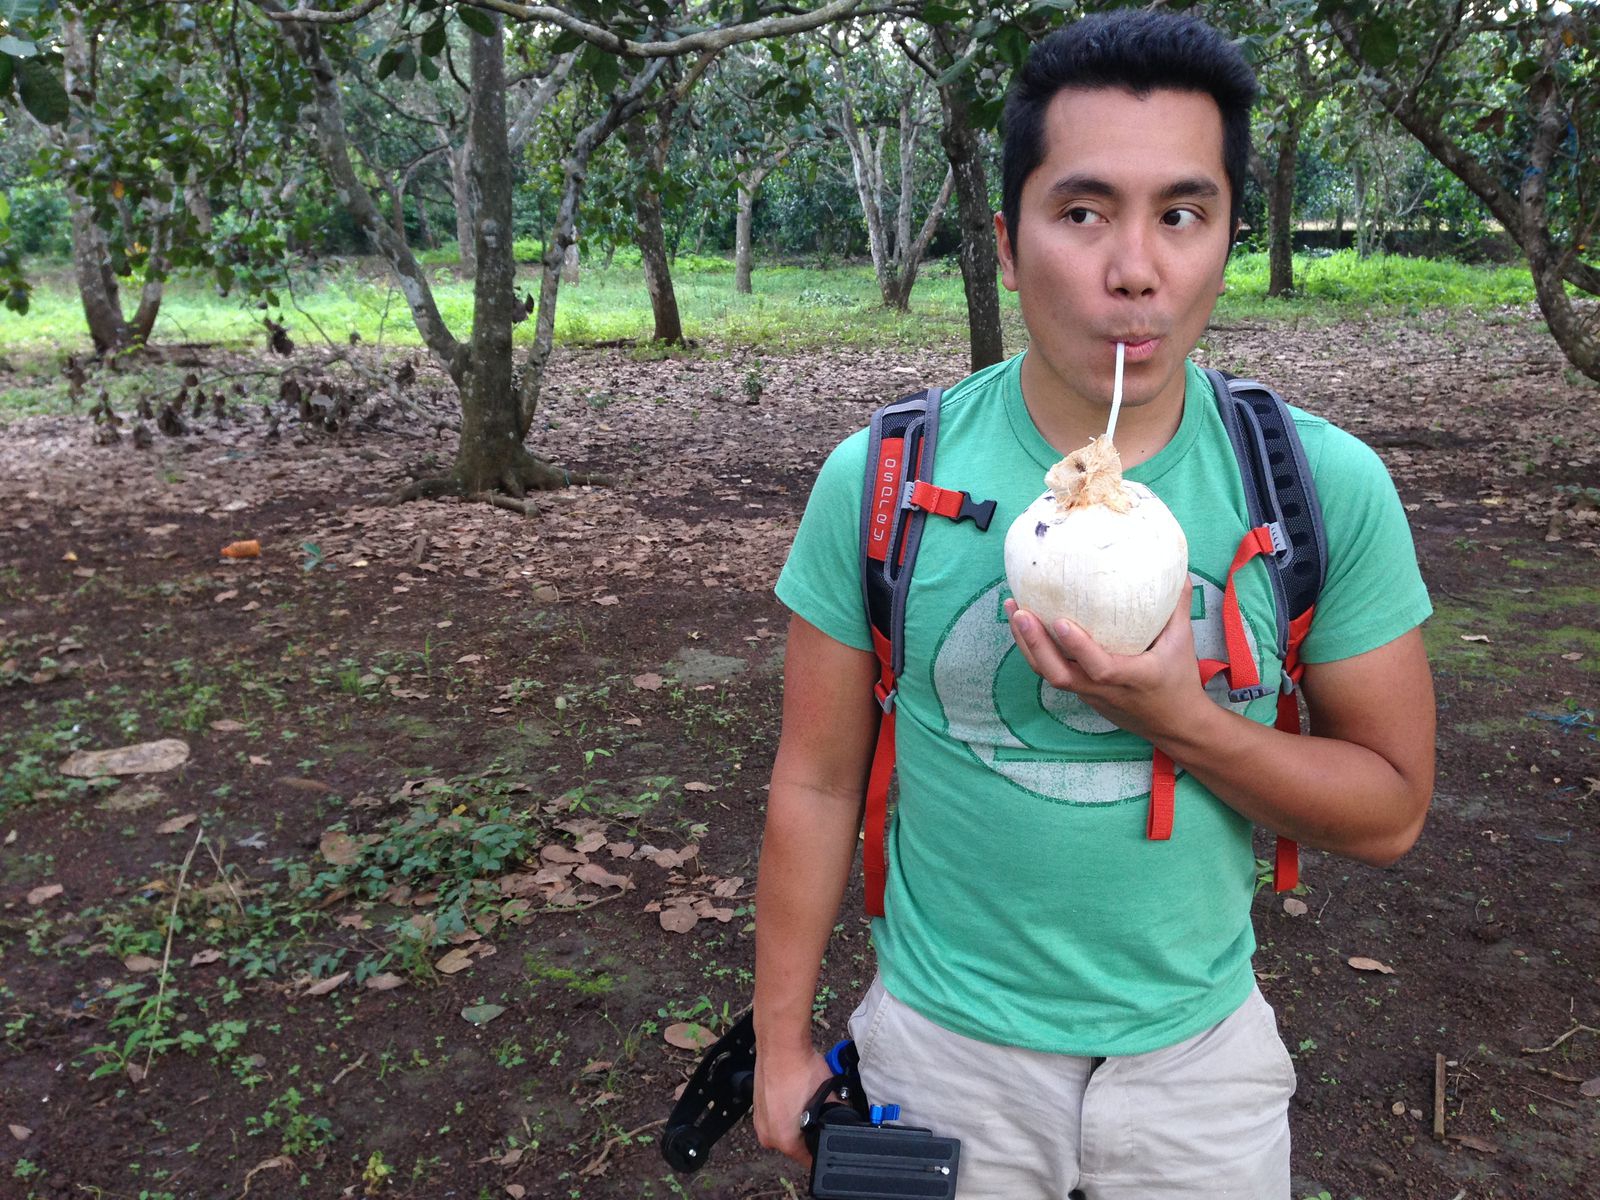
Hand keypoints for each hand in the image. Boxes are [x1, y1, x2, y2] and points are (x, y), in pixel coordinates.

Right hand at [754, 1045, 833, 1167]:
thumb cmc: (801, 1069)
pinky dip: (785, 1110)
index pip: (809, 1159)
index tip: (828, 1140)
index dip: (822, 1150)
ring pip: (784, 1130)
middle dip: (809, 1134)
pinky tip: (795, 1095)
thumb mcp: (830, 1096)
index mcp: (785, 1141)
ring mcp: (759, 1120)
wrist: (781, 1046)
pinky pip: (775, 1116)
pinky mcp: (757, 1106)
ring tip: (806, 1102)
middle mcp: (768, 1135)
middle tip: (820, 1115)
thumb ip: (840, 1115)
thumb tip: (849, 1119)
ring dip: (796, 1122)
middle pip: (795, 1145)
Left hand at [1005, 580, 1205, 744]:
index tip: (1060, 622)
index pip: (1100, 668)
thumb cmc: (1178, 683)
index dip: (1078, 647)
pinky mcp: (1081, 692)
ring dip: (1027, 644)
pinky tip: (1024, 624)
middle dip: (1035, 644)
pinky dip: (1035, 650)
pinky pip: (1052, 672)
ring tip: (1013, 609)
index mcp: (1131, 678)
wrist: (1173, 726)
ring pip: (1049, 674)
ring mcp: (1089, 693)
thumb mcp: (1182, 644)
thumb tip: (1178, 571)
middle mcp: (1104, 689)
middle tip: (1019, 611)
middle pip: (1059, 675)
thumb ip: (1177, 608)